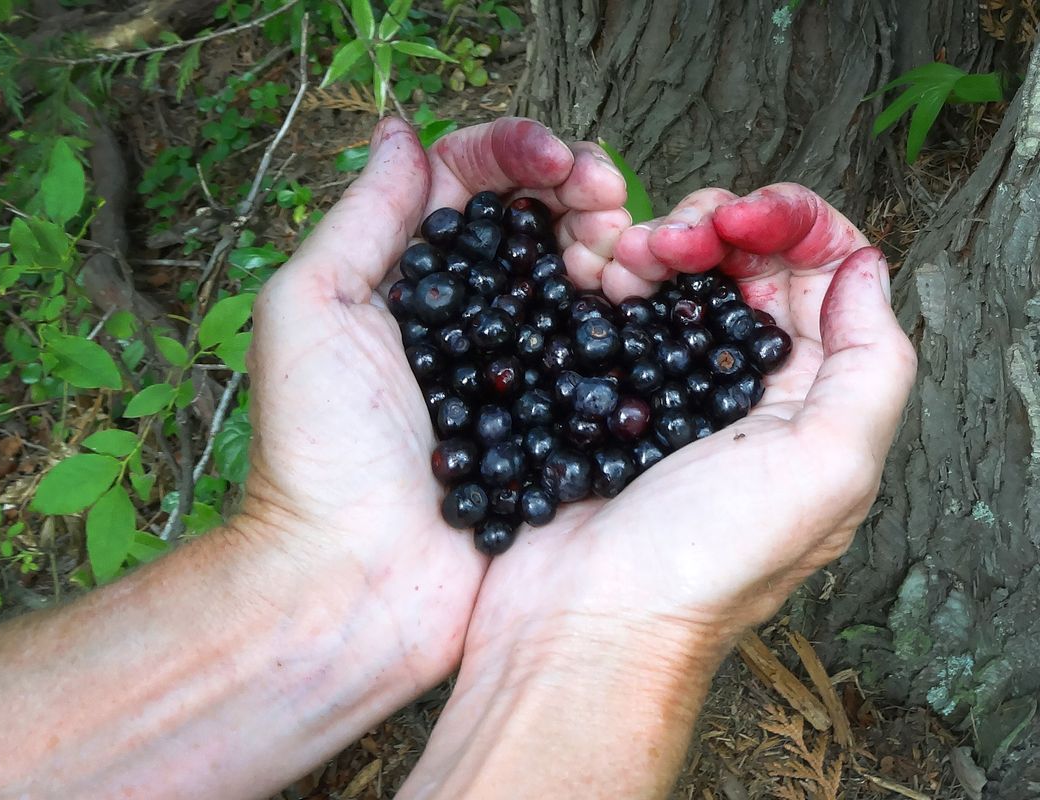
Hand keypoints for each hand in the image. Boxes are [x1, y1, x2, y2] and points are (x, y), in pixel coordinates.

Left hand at [240, 116, 628, 685]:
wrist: (358, 582)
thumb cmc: (319, 449)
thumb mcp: (312, 308)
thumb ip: (362, 216)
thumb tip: (402, 129)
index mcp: (400, 279)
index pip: (465, 184)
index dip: (515, 153)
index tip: (558, 158)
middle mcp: (460, 318)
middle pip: (531, 224)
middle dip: (577, 192)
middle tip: (609, 201)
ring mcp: (510, 371)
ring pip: (572, 280)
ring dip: (609, 247)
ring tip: (627, 250)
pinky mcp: (550, 425)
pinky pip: (597, 357)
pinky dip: (624, 320)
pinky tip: (641, 303)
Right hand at [395, 185, 915, 798]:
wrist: (576, 620)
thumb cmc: (700, 560)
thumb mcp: (828, 467)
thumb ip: (870, 363)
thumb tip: (865, 268)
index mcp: (814, 406)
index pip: (830, 281)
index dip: (799, 227)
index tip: (750, 212)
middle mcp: (749, 395)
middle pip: (754, 269)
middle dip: (724, 227)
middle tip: (682, 234)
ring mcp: (672, 394)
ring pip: (685, 281)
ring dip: (664, 246)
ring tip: (630, 260)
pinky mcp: (606, 396)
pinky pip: (621, 311)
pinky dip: (616, 279)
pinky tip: (602, 279)